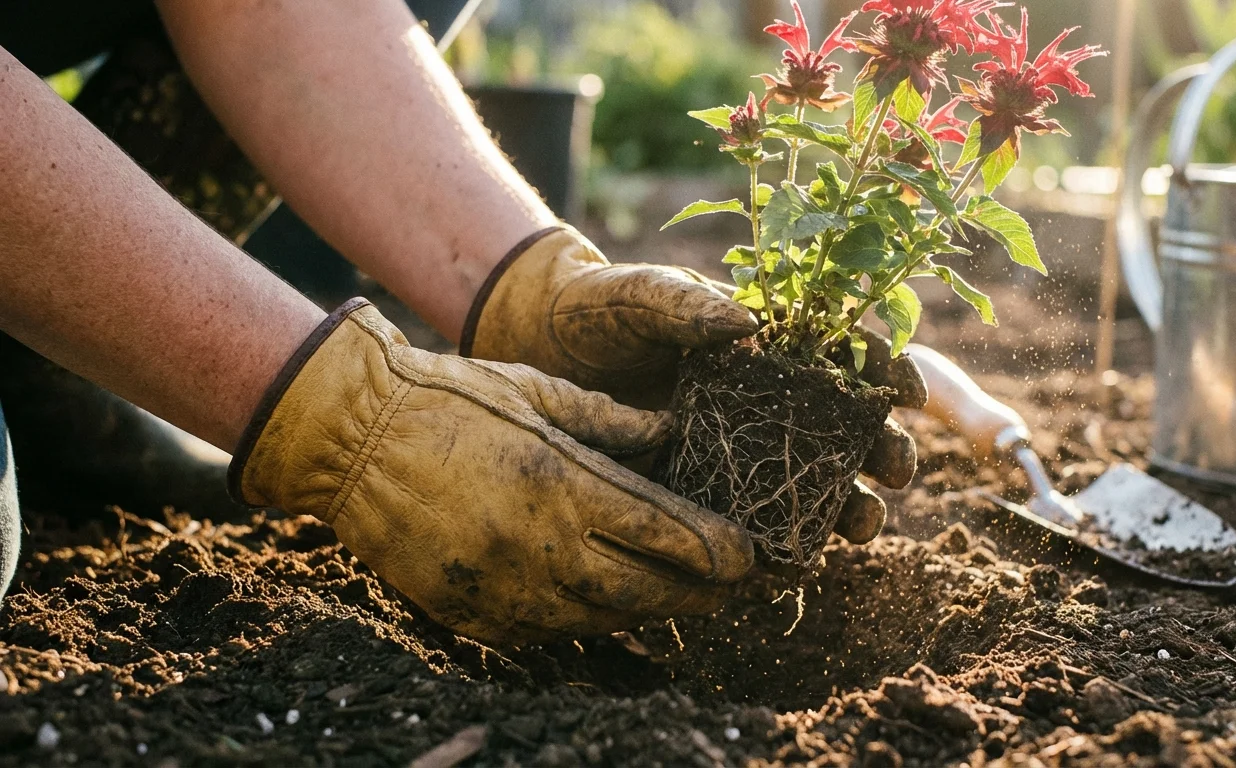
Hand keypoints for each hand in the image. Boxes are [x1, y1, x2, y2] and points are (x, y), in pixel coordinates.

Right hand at [232, 300, 753, 644]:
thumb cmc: (450, 400)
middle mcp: (538, 547)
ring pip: (604, 621)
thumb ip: (613, 420)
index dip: (717, 552)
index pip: (665, 534)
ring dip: (649, 610)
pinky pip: (552, 636)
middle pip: (647, 591)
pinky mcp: (475, 618)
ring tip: (680, 595)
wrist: (351, 441)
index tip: (749, 557)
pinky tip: (607, 601)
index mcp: (561, 482)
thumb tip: (674, 431)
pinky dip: (588, 620)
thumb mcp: (538, 390)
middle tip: (732, 587)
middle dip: (700, 593)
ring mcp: (504, 591)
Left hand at [463, 227, 927, 545]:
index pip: (844, 351)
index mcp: (767, 340)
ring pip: (812, 480)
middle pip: (846, 427)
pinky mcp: (705, 486)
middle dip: (881, 450)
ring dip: (845, 505)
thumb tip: (747, 325)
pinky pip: (753, 517)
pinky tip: (793, 559)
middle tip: (895, 474)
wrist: (534, 348)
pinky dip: (780, 539)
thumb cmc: (595, 308)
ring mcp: (740, 445)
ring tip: (857, 528)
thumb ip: (685, 304)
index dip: (884, 370)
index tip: (907, 395)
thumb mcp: (635, 296)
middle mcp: (767, 397)